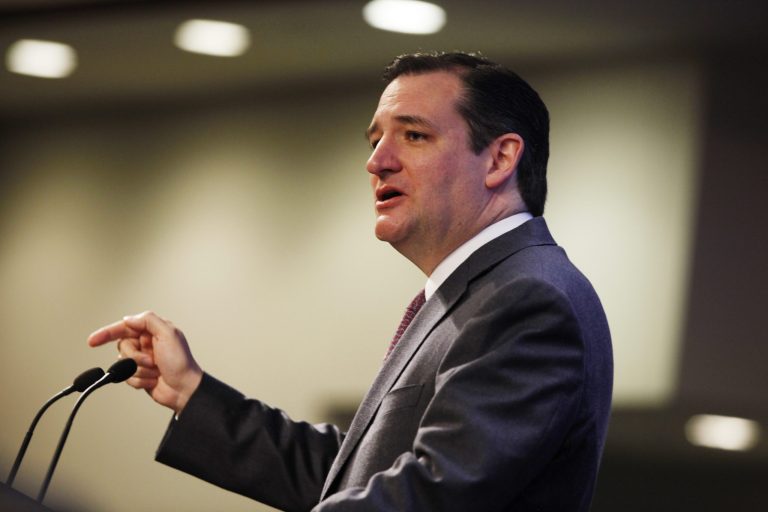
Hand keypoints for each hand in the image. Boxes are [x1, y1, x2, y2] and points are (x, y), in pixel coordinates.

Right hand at [87, 311, 202, 414]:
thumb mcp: (169, 334)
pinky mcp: (139, 374)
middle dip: (136, 357)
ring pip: (123, 364)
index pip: (124, 327)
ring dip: (140, 370)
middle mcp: (146, 343)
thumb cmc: (181, 362)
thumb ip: (148, 320)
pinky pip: (127, 378)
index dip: (107, 333)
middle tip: (152, 360)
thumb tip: (127, 318)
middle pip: (123, 346)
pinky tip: (153, 380)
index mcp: (153, 330)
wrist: (184, 389)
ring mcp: (142, 360)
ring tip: (156, 371)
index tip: (92, 341)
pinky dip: (139, 381)